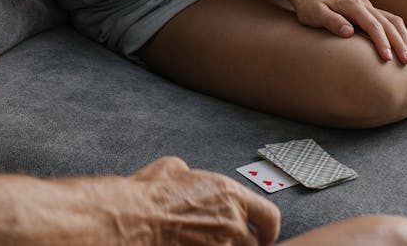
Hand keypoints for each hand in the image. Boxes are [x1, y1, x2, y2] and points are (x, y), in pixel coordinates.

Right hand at [131, 157, 279, 244]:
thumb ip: (189, 174)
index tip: (265, 234)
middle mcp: (232, 222)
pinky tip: (191, 245)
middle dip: (243, 243)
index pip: (269, 216)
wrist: (138, 219)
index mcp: (230, 195)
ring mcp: (222, 245)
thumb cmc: (151, 195)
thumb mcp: (171, 168)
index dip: (269, 228)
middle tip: (228, 240)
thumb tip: (185, 174)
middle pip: (254, 243)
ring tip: (202, 240)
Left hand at [293, 0, 406, 63]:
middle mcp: (364, 5)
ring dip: (403, 38)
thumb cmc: (310, 8)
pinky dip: (400, 33)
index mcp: (353, 6)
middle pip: (387, 24)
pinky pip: (390, 21)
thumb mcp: (314, 14)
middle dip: (399, 43)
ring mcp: (369, 7)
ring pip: (393, 21)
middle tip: (406, 62)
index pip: (373, 25)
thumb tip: (349, 31)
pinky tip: (405, 46)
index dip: (382, 42)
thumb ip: (331, 21)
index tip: (387, 58)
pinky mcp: (370, 12)